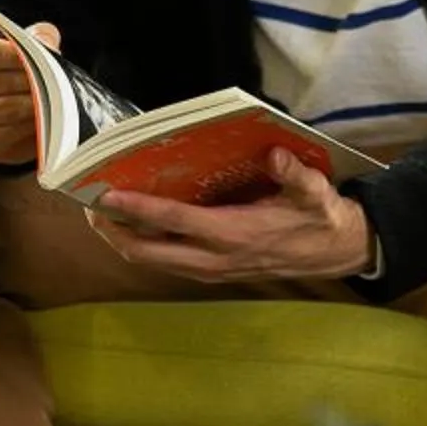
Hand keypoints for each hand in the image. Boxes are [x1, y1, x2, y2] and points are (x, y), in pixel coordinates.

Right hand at [0, 22, 62, 165]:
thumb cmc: (6, 69)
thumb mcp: (16, 47)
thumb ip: (34, 37)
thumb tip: (48, 43)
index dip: (19, 56)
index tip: (44, 57)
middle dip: (31, 80)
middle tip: (56, 81)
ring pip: (3, 109)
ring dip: (33, 104)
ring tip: (55, 99)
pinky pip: (7, 135)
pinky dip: (29, 127)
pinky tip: (44, 120)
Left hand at [83, 147, 374, 281]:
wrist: (337, 252)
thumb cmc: (320, 217)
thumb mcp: (315, 193)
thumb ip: (294, 175)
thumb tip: (275, 153)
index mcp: (234, 235)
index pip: (174, 222)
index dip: (138, 209)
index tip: (107, 195)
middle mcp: (215, 258)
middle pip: (149, 251)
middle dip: (114, 230)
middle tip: (89, 204)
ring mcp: (212, 270)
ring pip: (153, 261)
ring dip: (124, 240)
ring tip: (101, 214)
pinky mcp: (213, 272)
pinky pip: (167, 263)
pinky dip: (144, 246)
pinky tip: (134, 225)